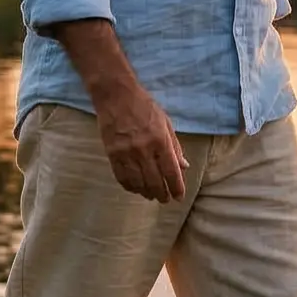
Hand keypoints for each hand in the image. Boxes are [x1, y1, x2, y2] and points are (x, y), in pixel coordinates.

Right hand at [39, 19, 186, 202]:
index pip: (171, 172)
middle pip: (155, 181)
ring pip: (138, 183)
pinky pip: (122, 177)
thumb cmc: (145, 106)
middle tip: (165, 200)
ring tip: (151, 195)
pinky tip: (135, 188)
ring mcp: (126, 153)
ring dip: (146, 192)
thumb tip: (184, 166)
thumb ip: (175, 146)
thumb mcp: (166, 122)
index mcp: (160, 141)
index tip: (178, 197)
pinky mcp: (112, 154)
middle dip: (162, 194)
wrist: (116, 95)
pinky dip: (130, 186)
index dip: (176, 187)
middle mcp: (144, 149)